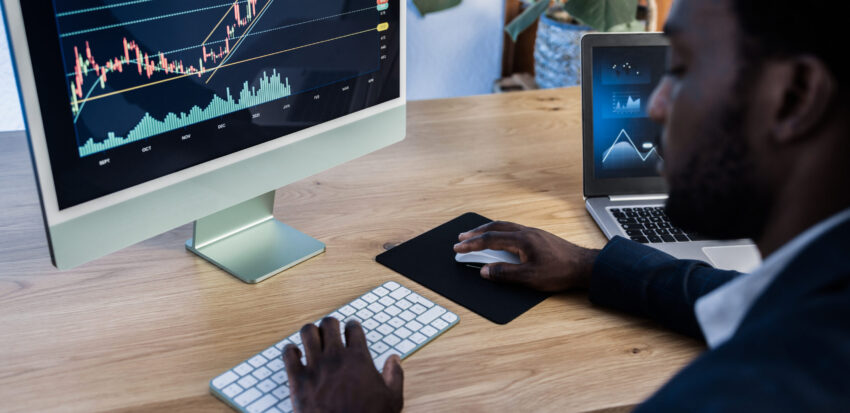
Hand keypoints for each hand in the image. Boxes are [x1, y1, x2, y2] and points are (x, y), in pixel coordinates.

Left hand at [283, 318, 403, 412]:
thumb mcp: (392, 399)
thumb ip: (395, 375)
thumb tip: (394, 359)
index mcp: (358, 359)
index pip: (353, 328)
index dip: (352, 327)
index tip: (350, 330)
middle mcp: (336, 358)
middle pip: (329, 324)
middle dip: (330, 325)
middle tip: (330, 332)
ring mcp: (315, 367)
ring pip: (308, 332)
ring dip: (310, 333)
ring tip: (312, 339)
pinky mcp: (298, 380)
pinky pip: (288, 353)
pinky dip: (290, 350)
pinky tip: (295, 355)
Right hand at [453, 221, 599, 291]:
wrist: (584, 266)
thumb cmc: (561, 271)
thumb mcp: (529, 277)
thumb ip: (505, 274)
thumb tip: (485, 271)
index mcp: (521, 240)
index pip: (490, 240)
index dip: (472, 244)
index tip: (458, 247)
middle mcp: (526, 232)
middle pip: (495, 228)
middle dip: (476, 233)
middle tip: (461, 237)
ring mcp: (533, 233)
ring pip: (504, 226)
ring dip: (487, 230)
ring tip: (476, 235)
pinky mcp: (539, 237)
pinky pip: (513, 229)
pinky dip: (500, 231)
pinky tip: (500, 238)